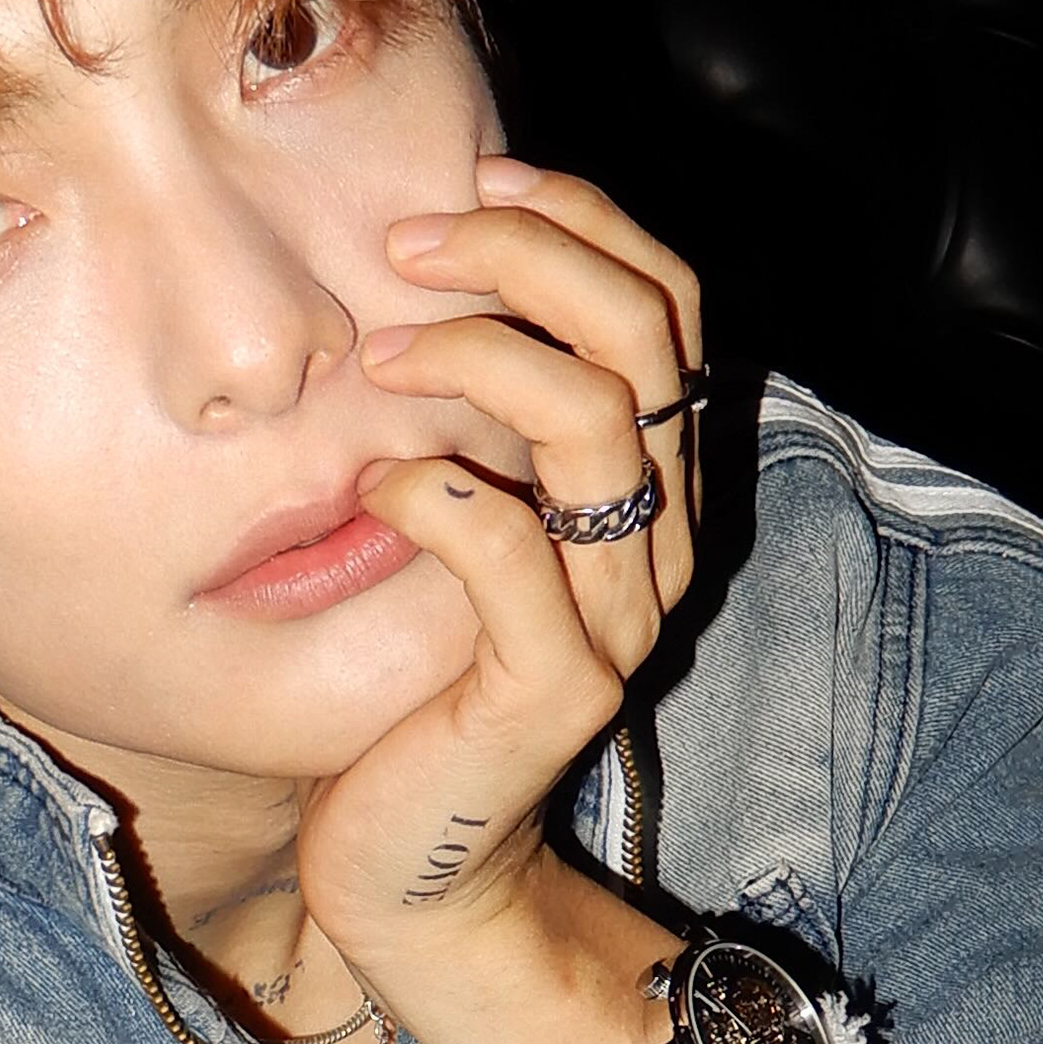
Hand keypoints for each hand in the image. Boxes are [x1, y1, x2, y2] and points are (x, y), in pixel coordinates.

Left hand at [297, 157, 703, 1017]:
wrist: (420, 867)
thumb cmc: (415, 687)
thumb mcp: (460, 527)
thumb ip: (480, 426)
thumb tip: (428, 275)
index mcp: (650, 486)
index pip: (670, 302)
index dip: (585, 217)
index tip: (476, 176)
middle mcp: (658, 541)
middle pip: (647, 334)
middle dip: (526, 254)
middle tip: (409, 243)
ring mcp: (617, 617)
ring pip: (597, 422)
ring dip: (479, 358)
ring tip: (381, 357)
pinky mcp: (555, 686)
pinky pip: (508, 547)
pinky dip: (432, 492)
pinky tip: (372, 489)